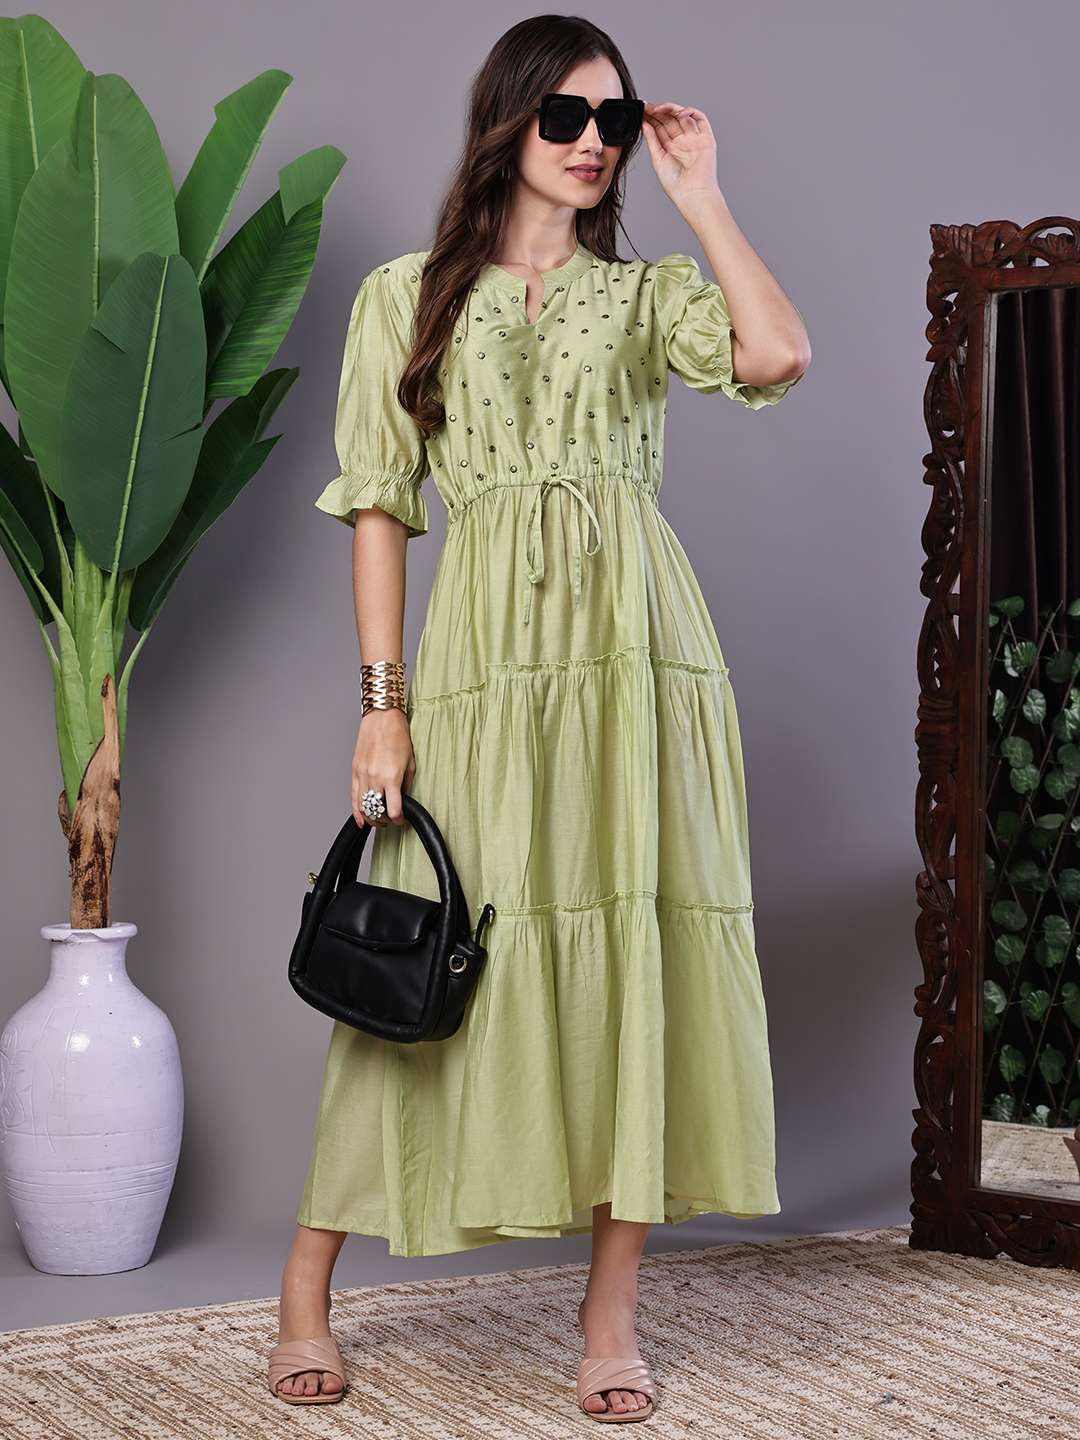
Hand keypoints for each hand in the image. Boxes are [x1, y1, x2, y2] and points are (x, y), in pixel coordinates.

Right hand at [352, 706, 414, 827]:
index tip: (402, 819)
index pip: (394, 810)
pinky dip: (356, 811)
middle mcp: (375, 778)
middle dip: (385, 820)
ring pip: (363, 807)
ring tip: (378, 820)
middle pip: (377, 811)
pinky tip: (360, 820)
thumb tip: (403, 800)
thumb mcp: (411, 763)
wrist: (382, 718)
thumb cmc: (398, 736)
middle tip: (391, 820)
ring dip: (371, 818)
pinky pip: (353, 797)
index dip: (399, 819)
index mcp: (391, 778)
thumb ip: (407, 785)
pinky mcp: (355, 771)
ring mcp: (362, 775)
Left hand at [641, 101, 722, 209]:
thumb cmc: (676, 184)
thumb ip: (652, 140)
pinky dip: (690, 112)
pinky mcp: (706, 138)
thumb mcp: (658, 159)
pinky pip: (700, 119)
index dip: (651, 118)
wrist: (692, 194)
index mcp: (670, 149)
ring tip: (658, 109)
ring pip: (683, 117)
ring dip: (671, 109)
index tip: (642, 111)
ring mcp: (694, 139)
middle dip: (659, 112)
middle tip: (647, 107)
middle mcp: (682, 142)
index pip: (660, 128)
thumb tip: (644, 124)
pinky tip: (678, 112)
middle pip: (671, 120)